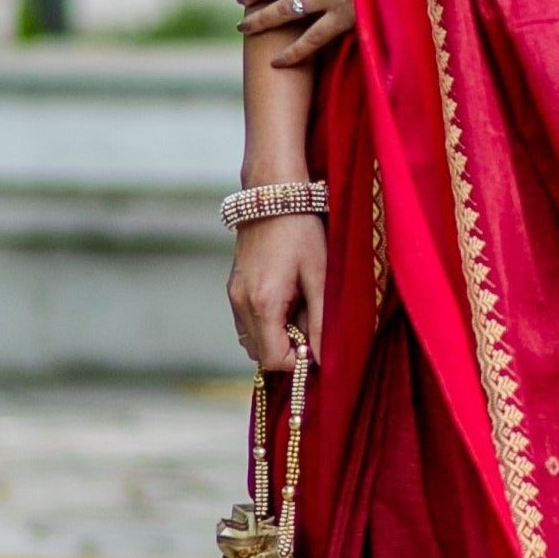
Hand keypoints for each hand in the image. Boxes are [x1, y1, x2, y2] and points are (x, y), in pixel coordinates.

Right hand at [229, 209, 325, 374]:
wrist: (273, 197)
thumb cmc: (301, 232)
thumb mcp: (320, 277)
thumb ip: (321, 322)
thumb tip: (324, 359)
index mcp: (262, 303)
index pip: (274, 360)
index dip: (298, 359)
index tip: (317, 340)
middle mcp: (241, 304)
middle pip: (261, 355)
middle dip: (288, 348)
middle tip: (310, 320)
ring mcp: (233, 297)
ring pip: (253, 340)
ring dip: (277, 337)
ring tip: (299, 308)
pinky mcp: (234, 289)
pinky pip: (247, 323)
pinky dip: (267, 324)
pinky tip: (286, 300)